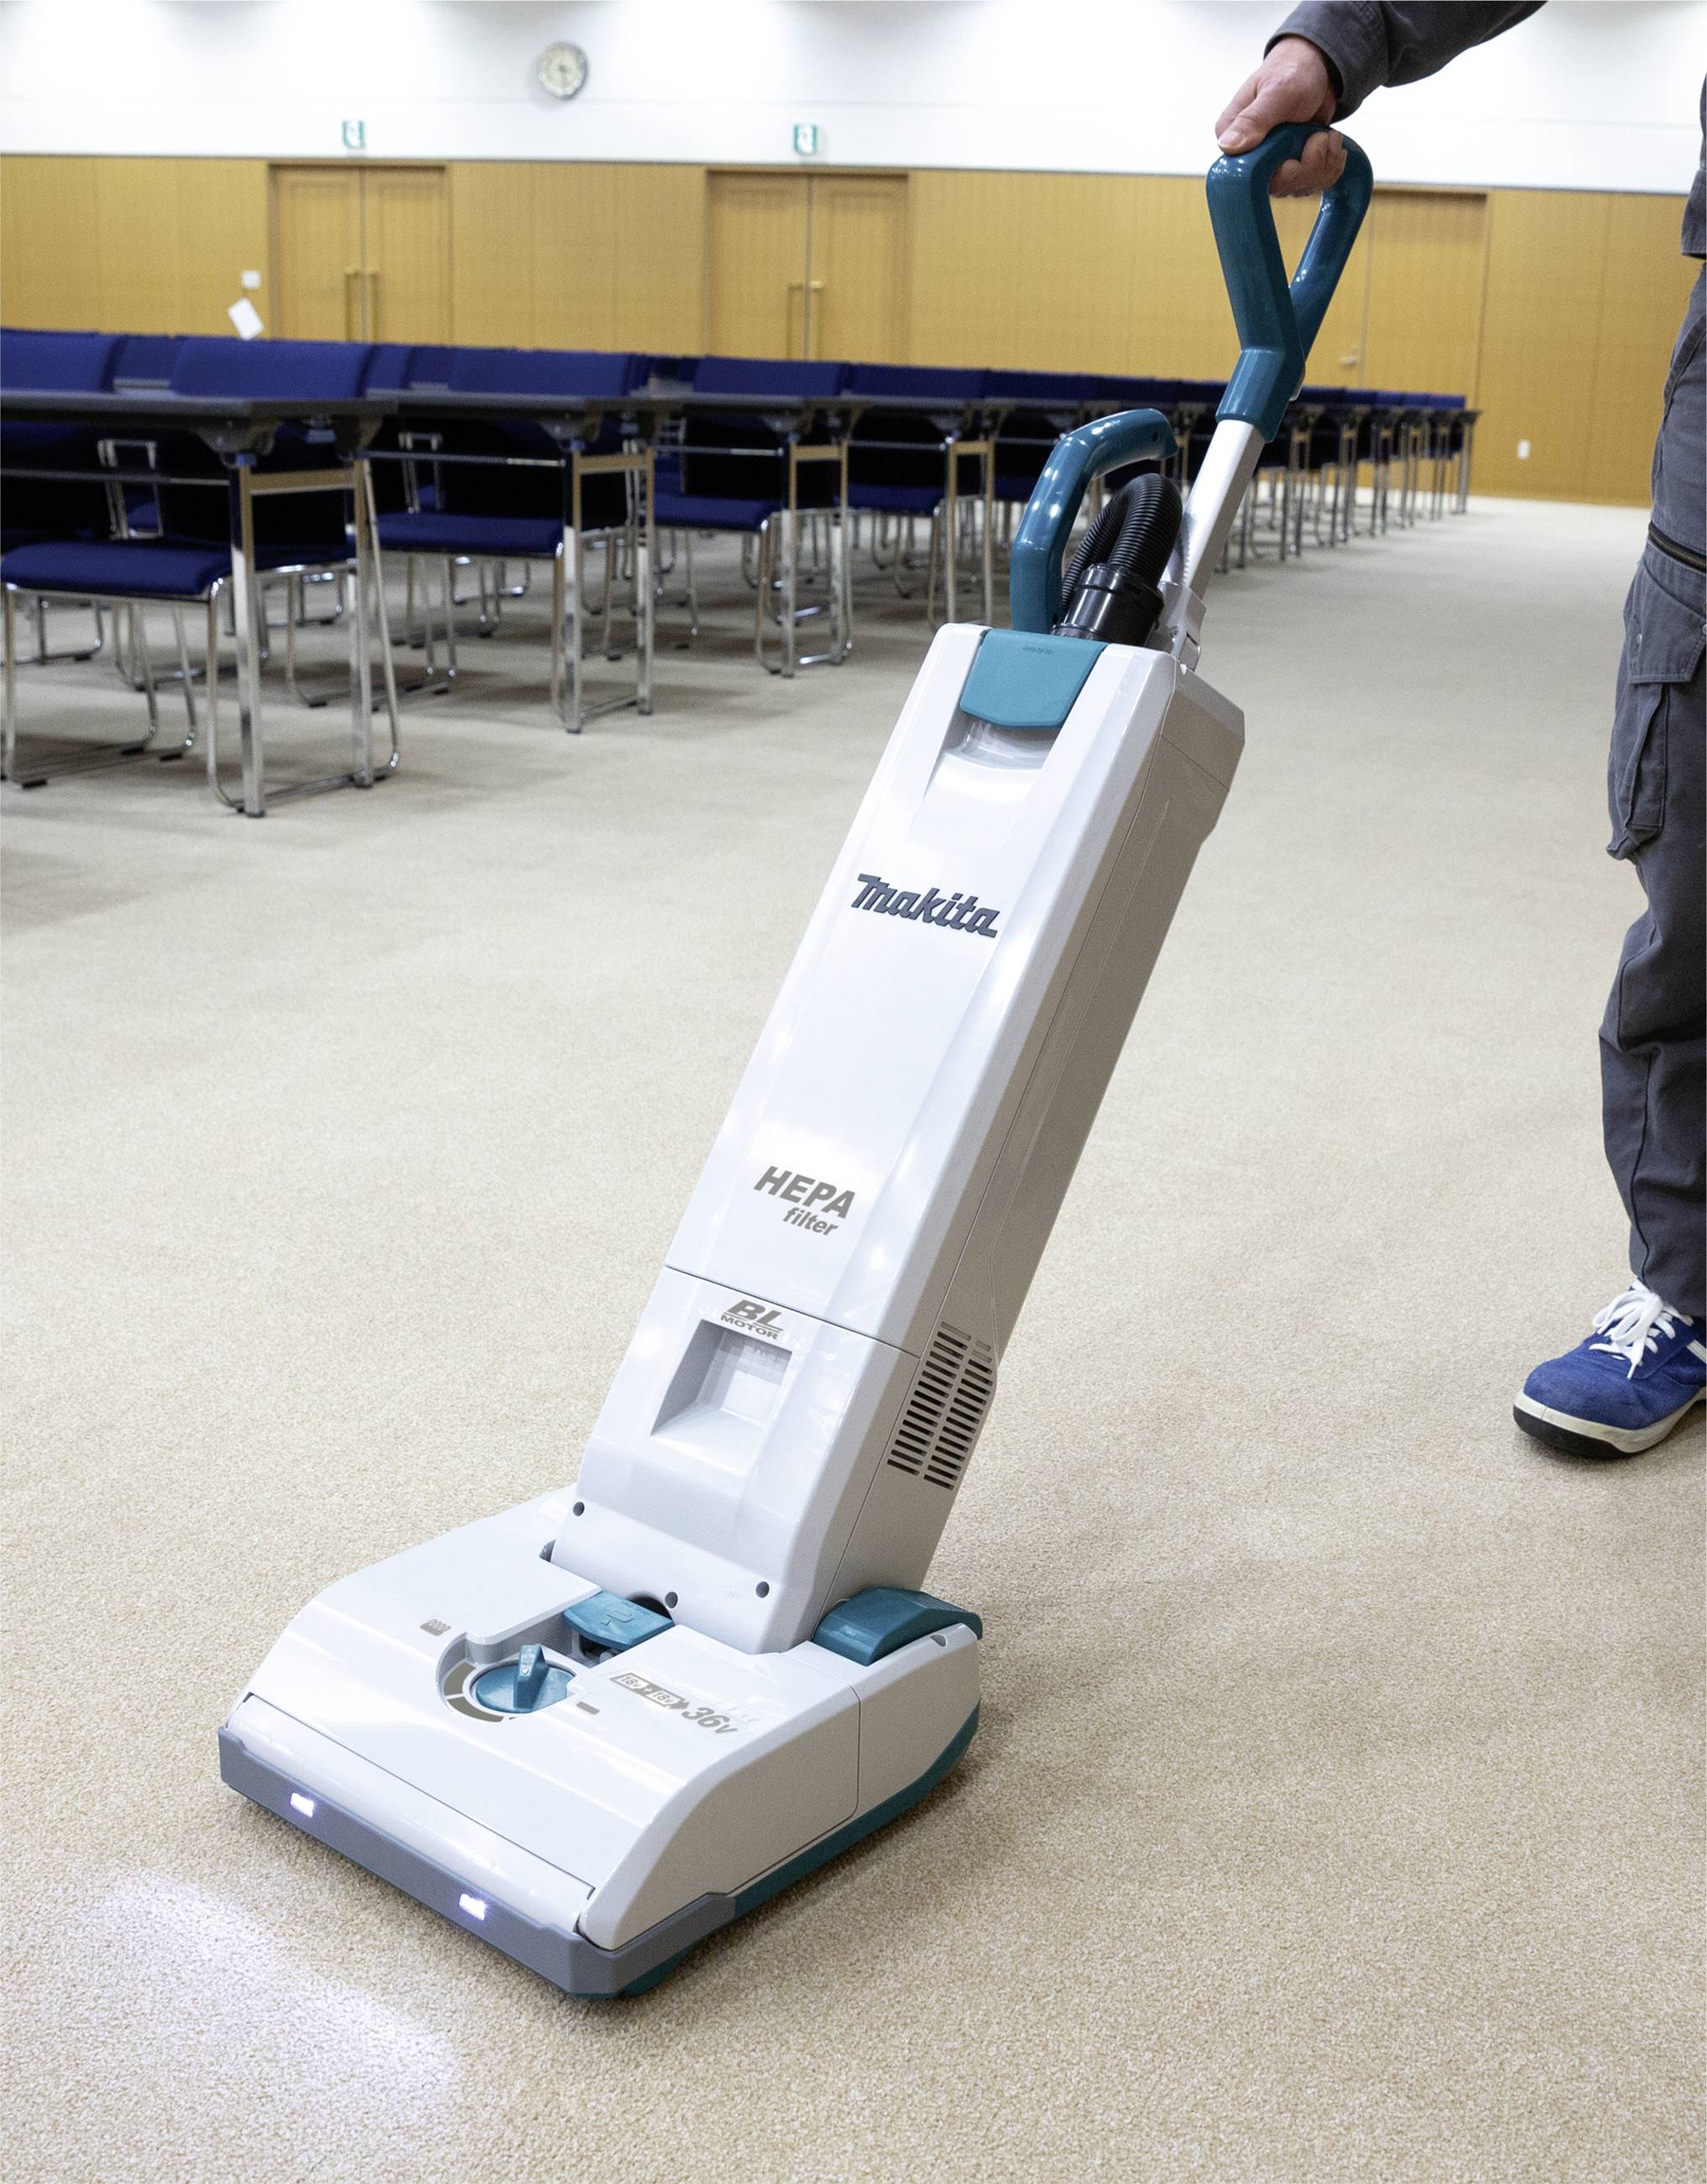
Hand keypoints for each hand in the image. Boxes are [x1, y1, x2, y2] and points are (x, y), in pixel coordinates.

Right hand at [1216, 36, 1345, 195]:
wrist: (1319, 67)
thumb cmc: (1293, 71)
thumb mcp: (1275, 93)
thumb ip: (1253, 120)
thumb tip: (1227, 147)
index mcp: (1235, 142)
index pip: (1249, 178)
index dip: (1278, 174)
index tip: (1294, 158)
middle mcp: (1251, 157)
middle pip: (1279, 187)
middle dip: (1308, 168)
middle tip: (1319, 139)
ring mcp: (1274, 165)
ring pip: (1299, 187)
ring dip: (1323, 164)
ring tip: (1326, 136)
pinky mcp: (1294, 168)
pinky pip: (1314, 183)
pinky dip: (1330, 165)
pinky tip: (1330, 143)